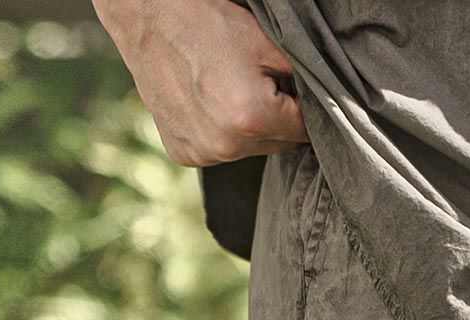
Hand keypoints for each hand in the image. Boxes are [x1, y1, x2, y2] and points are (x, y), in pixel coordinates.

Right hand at [93, 0, 307, 166]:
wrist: (147, 16)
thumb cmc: (207, 22)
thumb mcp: (266, 44)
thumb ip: (300, 81)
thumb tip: (322, 105)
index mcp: (252, 119)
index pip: (304, 131)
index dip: (306, 109)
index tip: (297, 92)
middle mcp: (226, 146)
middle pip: (278, 145)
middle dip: (279, 119)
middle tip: (262, 84)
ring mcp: (202, 153)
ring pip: (250, 151)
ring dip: (251, 129)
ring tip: (233, 90)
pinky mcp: (184, 154)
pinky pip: (220, 151)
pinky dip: (222, 133)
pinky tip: (210, 104)